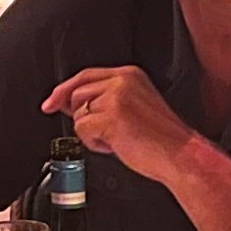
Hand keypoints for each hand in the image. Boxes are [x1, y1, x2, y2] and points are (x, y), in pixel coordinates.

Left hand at [40, 66, 196, 183]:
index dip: (64, 89)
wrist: (180, 155)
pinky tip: (117, 145)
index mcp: (130, 75)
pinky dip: (95, 143)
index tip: (50, 102)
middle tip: (102, 132)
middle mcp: (122, 81)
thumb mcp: (134, 106)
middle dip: (81, 116)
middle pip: (77, 93)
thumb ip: (105, 99)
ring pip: (78, 112)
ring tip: (118, 138)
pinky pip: (83, 130)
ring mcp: (116, 97)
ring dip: (91, 131)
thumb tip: (68, 102)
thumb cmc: (160, 139)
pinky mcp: (111, 116)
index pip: (86, 75)